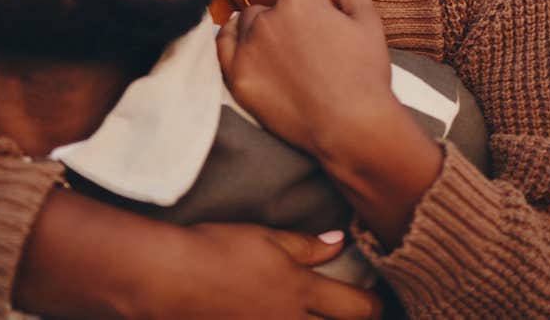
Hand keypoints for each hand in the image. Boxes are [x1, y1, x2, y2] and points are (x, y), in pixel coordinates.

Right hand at [153, 223, 382, 319]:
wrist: (172, 277)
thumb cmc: (219, 249)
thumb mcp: (266, 237)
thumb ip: (306, 246)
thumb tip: (340, 242)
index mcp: (300, 291)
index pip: (356, 308)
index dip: (373, 305)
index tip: (377, 300)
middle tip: (357, 311)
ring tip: (316, 314)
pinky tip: (280, 315)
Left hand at [217, 0, 392, 159]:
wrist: (352, 126)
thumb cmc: (365, 75)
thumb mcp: (369, 25)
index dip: (313, 18)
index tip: (323, 39)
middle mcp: (268, 17)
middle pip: (268, 11)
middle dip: (282, 24)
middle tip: (302, 52)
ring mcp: (249, 46)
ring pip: (245, 26)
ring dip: (257, 33)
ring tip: (278, 55)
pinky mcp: (237, 75)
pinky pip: (221, 46)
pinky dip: (228, 40)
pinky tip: (237, 42)